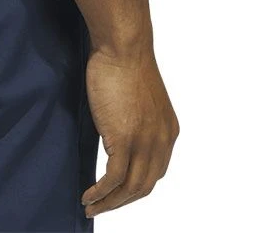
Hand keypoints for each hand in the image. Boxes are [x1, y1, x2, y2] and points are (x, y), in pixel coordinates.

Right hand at [81, 42, 178, 218]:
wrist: (122, 47)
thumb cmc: (123, 62)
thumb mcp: (136, 99)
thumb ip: (132, 122)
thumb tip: (113, 136)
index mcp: (168, 131)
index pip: (154, 171)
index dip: (135, 186)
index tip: (116, 192)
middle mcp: (162, 142)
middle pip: (144, 186)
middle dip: (122, 202)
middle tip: (101, 208)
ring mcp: (145, 142)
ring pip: (130, 188)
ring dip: (109, 203)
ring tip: (91, 207)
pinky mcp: (125, 139)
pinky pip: (113, 178)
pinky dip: (100, 192)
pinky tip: (88, 195)